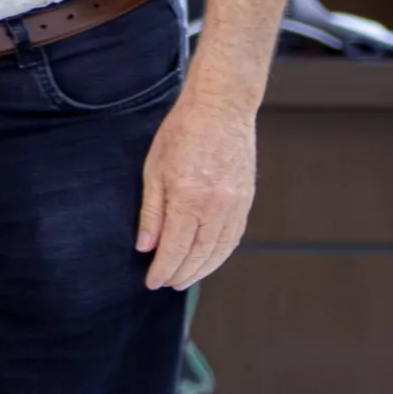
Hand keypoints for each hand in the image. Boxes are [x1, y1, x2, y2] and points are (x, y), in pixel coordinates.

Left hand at [136, 93, 256, 289]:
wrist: (220, 110)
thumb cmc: (181, 134)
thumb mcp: (154, 169)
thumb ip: (151, 212)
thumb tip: (146, 247)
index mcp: (188, 199)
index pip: (175, 248)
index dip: (163, 269)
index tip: (152, 282)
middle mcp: (215, 207)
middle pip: (198, 255)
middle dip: (181, 273)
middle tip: (167, 283)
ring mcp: (235, 205)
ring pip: (220, 250)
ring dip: (203, 269)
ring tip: (186, 279)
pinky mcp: (247, 200)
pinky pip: (234, 237)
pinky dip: (221, 253)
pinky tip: (210, 259)